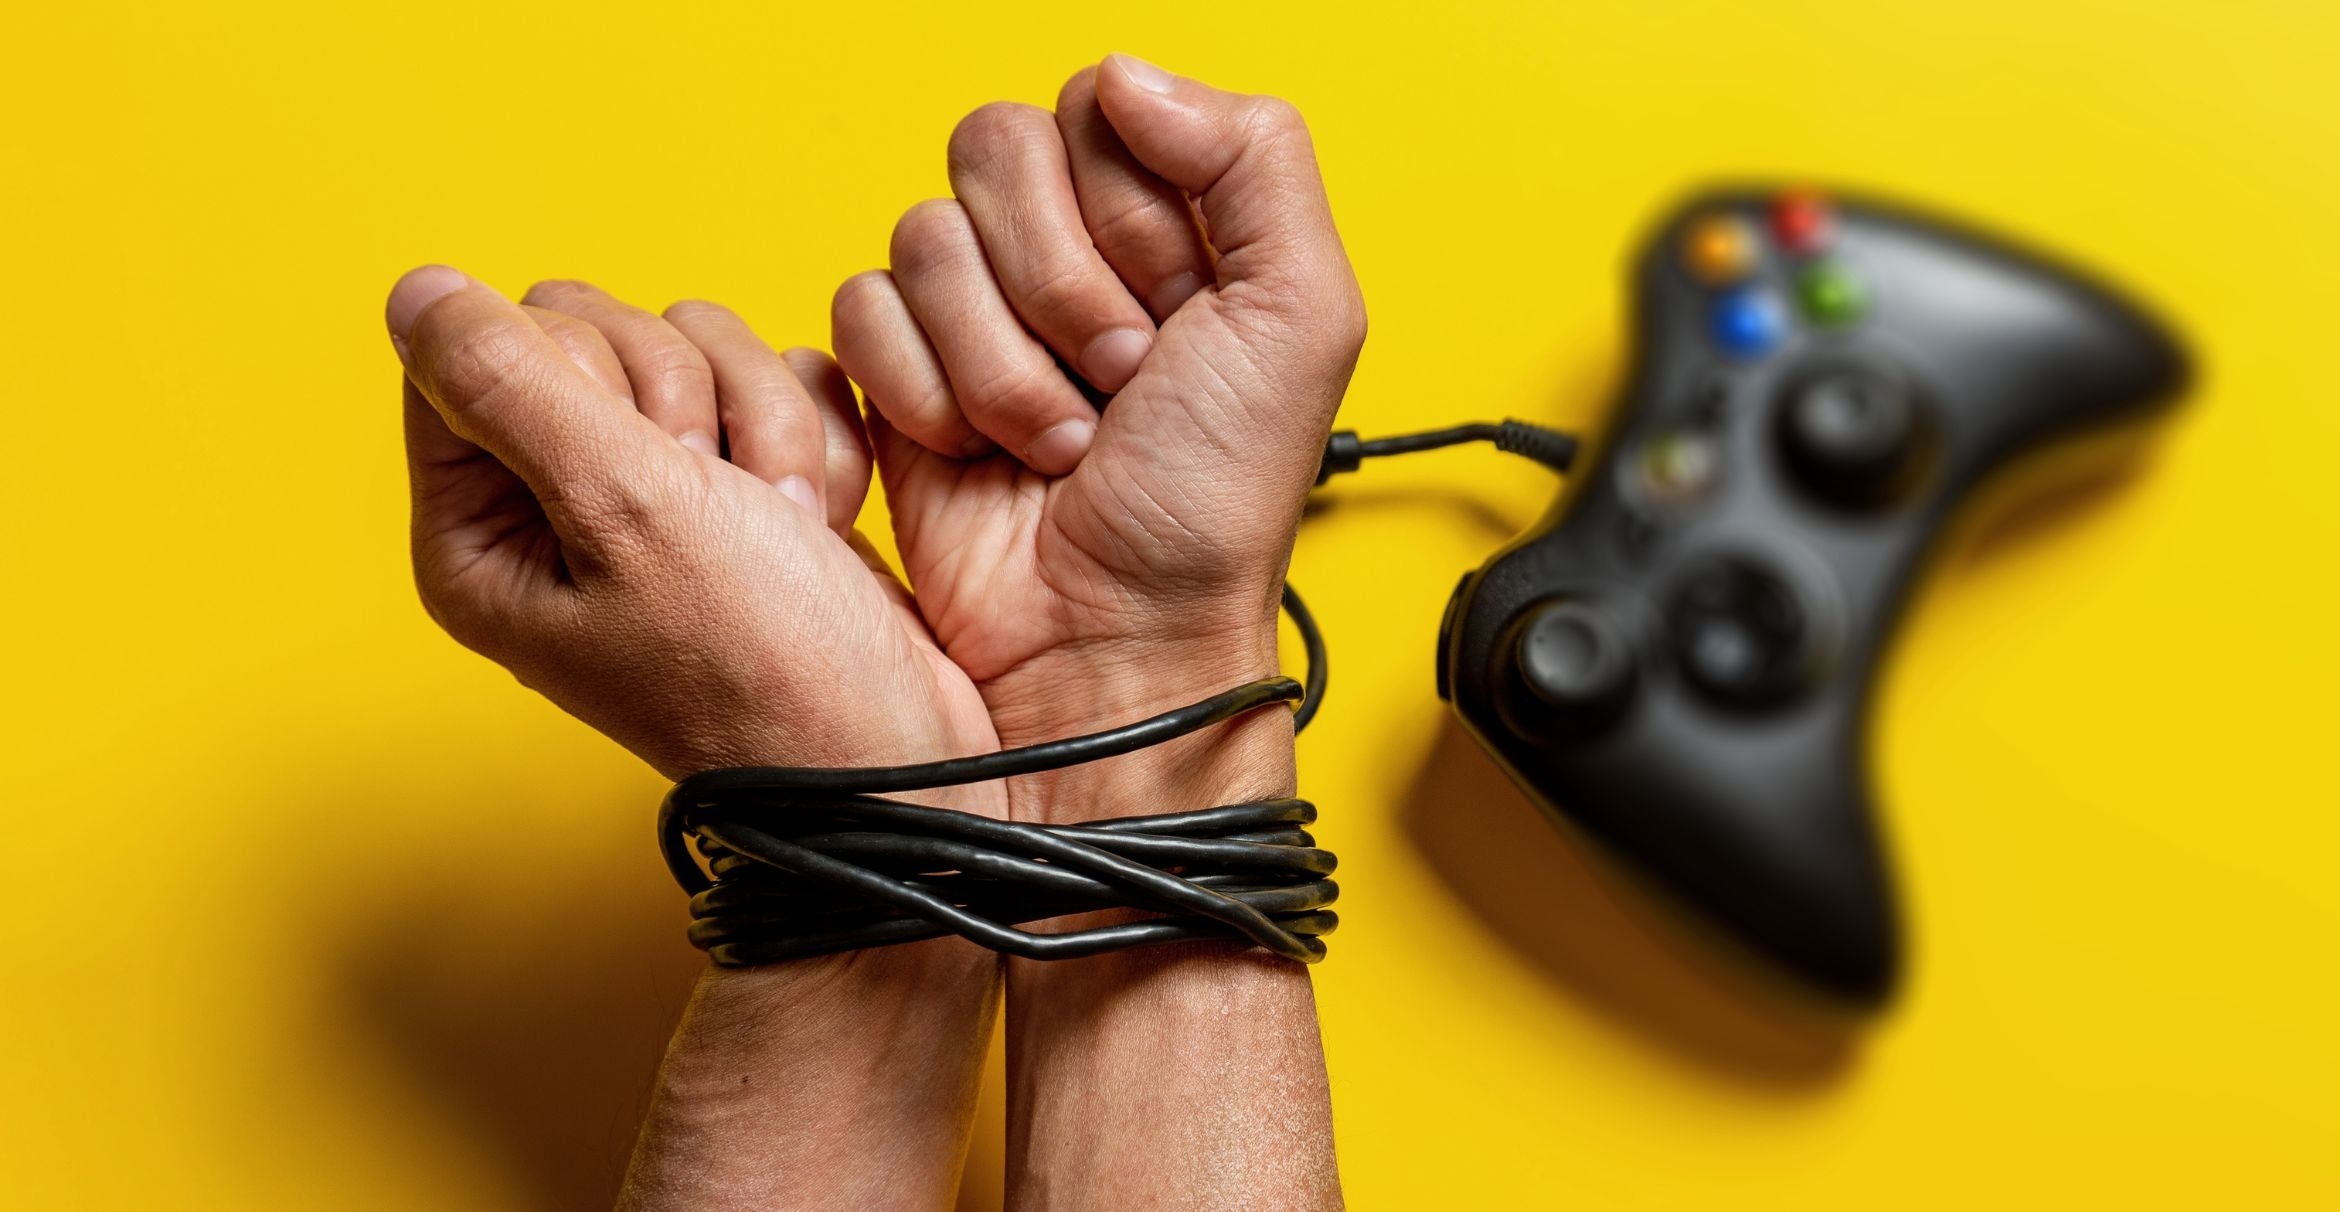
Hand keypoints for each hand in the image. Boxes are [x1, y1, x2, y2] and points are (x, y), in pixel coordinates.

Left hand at [388, 270, 1001, 798]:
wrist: (897, 752)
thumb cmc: (757, 665)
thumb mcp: (621, 510)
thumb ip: (512, 384)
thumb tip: (417, 292)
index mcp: (482, 532)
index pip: (480, 347)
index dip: (576, 368)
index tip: (639, 460)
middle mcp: (555, 510)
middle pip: (593, 330)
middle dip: (682, 398)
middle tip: (716, 502)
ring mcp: (658, 499)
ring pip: (694, 345)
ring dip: (763, 422)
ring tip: (780, 525)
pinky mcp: (747, 487)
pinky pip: (774, 382)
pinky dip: (811, 438)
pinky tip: (815, 521)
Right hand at [829, 54, 1364, 808]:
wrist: (1113, 642)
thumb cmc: (1210, 506)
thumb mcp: (1301, 318)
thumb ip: (1253, 156)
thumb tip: (1126, 76)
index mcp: (1173, 225)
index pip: (1096, 111)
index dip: (1124, 209)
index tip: (1172, 310)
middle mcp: (1070, 257)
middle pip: (996, 150)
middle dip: (1057, 281)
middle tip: (1115, 376)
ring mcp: (977, 315)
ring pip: (923, 233)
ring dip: (999, 357)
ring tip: (1057, 441)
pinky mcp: (898, 376)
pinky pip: (859, 306)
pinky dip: (922, 389)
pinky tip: (978, 454)